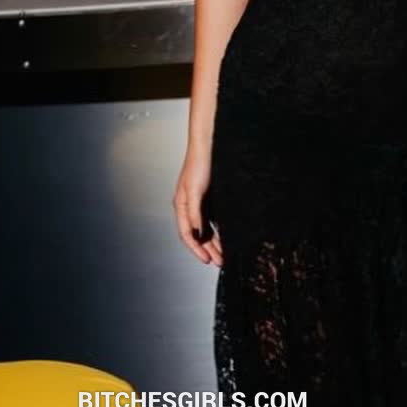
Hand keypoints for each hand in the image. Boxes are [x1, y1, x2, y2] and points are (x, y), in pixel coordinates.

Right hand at [172, 144, 222, 266]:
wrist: (208, 144)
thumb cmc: (199, 163)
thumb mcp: (195, 190)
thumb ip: (195, 213)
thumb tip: (198, 234)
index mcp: (181, 205)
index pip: (187, 234)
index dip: (196, 250)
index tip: (207, 260)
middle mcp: (188, 206)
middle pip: (197, 234)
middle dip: (208, 249)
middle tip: (220, 262)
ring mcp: (198, 202)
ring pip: (205, 228)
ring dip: (214, 242)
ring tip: (224, 254)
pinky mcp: (208, 197)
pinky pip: (212, 219)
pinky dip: (217, 229)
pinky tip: (225, 236)